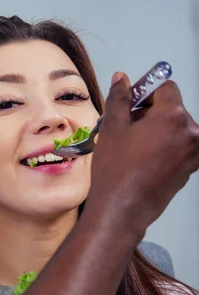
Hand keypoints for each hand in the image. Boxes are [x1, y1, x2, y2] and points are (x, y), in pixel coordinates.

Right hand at [86, 73, 198, 236]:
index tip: (128, 104)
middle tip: (124, 128)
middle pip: (171, 108)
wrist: (122, 209)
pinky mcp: (191, 167)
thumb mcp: (112, 128)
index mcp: (174, 116)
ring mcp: (194, 152)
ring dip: (155, 129)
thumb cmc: (115, 169)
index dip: (144, 92)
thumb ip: (119, 99)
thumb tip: (122, 78)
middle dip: (149, 113)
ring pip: (174, 128)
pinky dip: (162, 145)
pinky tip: (141, 159)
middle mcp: (192, 132)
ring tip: (131, 146)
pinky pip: (178, 145)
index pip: (165, 88)